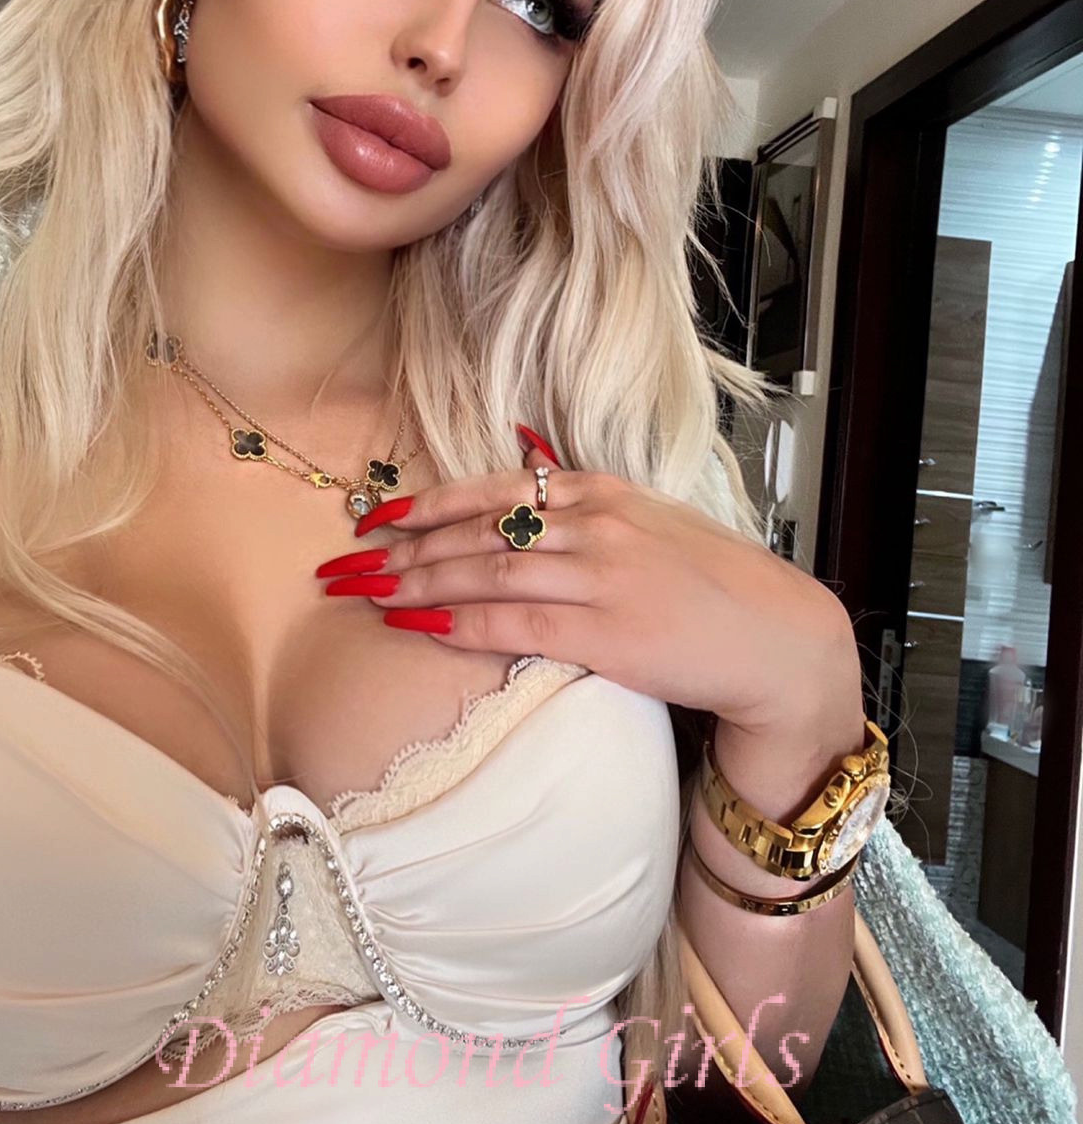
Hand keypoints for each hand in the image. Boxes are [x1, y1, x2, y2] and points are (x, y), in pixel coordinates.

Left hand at [316, 436, 862, 734]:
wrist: (776, 639)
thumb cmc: (713, 587)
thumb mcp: (651, 526)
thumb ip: (589, 509)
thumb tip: (528, 485)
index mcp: (603, 493)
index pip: (497, 489)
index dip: (429, 504)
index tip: (380, 517)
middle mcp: (595, 524)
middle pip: (478, 531)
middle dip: (404, 547)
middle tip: (346, 561)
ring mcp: (600, 575)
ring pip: (485, 571)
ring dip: (416, 583)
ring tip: (366, 593)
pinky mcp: (606, 631)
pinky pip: (513, 621)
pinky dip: (457, 622)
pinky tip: (416, 626)